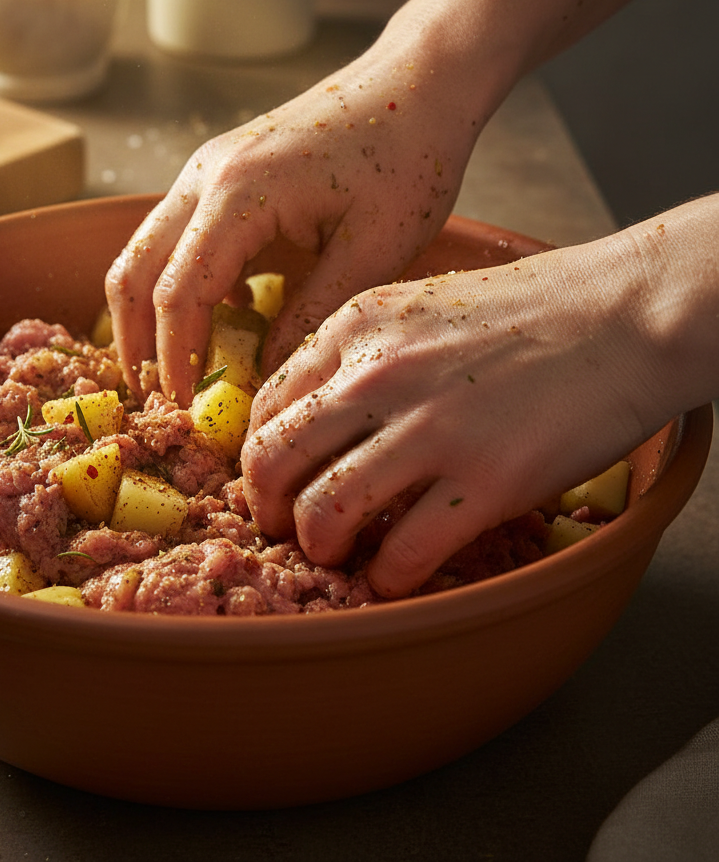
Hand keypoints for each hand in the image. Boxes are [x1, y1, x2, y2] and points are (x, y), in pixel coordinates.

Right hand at [105, 40, 484, 404]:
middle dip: (136, 340)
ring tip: (175, 368)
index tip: (184, 408)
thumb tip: (267, 374)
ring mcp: (207, 168)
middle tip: (159, 398)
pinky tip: (220, 320)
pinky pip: (177, 235)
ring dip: (148, 312)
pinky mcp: (221, 171)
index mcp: (240, 192)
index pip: (179, 291)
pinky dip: (180, 283)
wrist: (417, 82)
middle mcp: (205, 175)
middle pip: (134, 269)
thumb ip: (312, 314)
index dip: (175, 357)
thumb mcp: (374, 249)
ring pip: (145, 250)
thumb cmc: (408, 157)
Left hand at [242, 231, 670, 597]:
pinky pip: (405, 552)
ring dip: (320, 547)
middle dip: (265, 508)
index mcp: (354, 329)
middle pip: (273, 461)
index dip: (257, 456)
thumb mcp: (418, 306)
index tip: (274, 482)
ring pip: (324, 512)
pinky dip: (389, 577)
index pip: (265, 406)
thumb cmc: (528, 310)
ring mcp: (428, 429)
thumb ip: (361, 353)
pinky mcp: (486, 479)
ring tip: (337, 556)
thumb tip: (319, 412)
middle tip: (283, 528)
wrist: (625, 312)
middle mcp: (376, 377)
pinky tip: (396, 576)